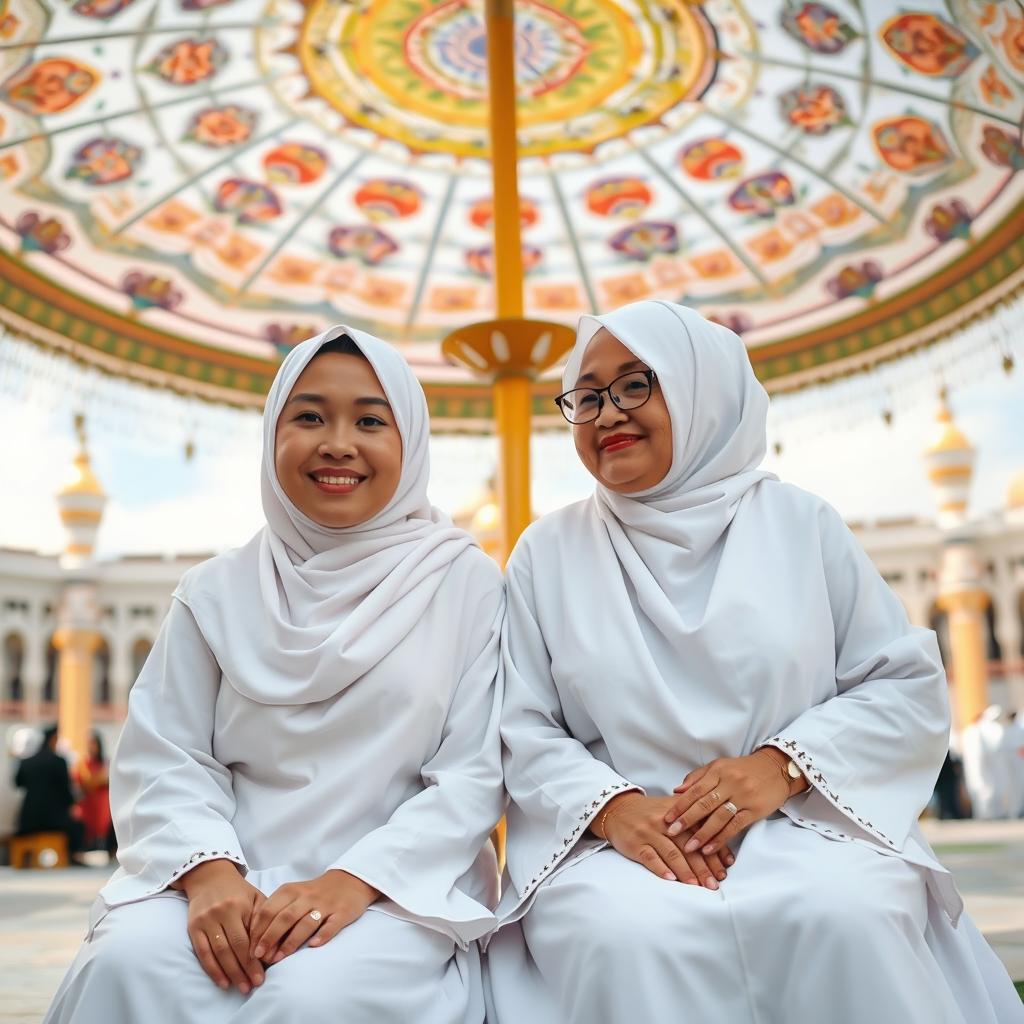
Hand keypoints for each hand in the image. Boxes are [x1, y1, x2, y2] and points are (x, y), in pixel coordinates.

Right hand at [176, 859, 265, 993]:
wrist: (210, 876)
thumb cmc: (238, 891)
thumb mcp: (255, 898)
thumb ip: (263, 919)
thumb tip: (271, 947)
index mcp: (239, 905)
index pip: (248, 938)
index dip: (255, 959)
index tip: (262, 975)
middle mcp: (221, 913)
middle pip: (234, 948)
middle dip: (244, 970)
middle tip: (253, 986)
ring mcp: (206, 920)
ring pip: (218, 953)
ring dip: (230, 973)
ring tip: (241, 987)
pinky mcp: (193, 927)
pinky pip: (202, 952)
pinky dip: (212, 969)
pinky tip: (222, 982)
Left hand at [249, 870, 379, 964]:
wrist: (348, 882)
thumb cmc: (313, 894)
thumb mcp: (292, 896)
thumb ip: (276, 913)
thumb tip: (256, 941)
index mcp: (291, 891)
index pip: (269, 910)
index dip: (258, 930)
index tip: (250, 949)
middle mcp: (307, 896)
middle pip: (285, 917)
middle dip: (270, 937)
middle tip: (260, 957)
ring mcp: (325, 905)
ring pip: (306, 922)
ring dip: (291, 941)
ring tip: (280, 958)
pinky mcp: (342, 912)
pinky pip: (331, 924)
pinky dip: (322, 935)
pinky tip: (313, 945)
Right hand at [595, 792, 732, 889]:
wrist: (618, 809)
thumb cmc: (651, 813)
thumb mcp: (673, 808)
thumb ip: (695, 819)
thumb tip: (720, 842)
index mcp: (677, 811)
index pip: (700, 831)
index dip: (714, 850)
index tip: (725, 867)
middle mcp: (664, 821)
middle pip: (688, 845)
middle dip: (704, 866)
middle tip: (715, 883)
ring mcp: (648, 832)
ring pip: (671, 853)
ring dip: (686, 871)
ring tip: (698, 886)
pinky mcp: (635, 843)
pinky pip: (649, 857)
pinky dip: (661, 869)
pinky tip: (671, 880)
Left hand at [662, 749, 802, 856]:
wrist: (776, 768)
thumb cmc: (743, 769)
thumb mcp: (719, 766)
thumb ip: (697, 778)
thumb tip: (677, 791)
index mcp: (718, 771)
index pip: (695, 790)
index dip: (680, 805)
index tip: (666, 818)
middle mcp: (729, 783)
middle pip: (704, 804)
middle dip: (686, 820)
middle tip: (671, 833)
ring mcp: (743, 797)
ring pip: (719, 817)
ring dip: (702, 834)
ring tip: (689, 847)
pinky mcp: (754, 810)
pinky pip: (735, 826)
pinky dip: (721, 838)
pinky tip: (710, 848)